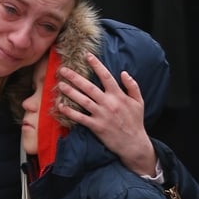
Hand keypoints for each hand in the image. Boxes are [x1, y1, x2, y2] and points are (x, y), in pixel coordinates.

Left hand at [56, 52, 157, 175]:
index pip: (105, 76)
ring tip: (60, 85)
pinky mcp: (96, 126)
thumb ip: (132, 86)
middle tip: (63, 70)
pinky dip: (70, 113)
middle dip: (75, 77)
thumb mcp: (139, 102)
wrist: (133, 143)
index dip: (96, 64)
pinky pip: (80, 118)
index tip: (87, 55)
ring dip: (70, 92)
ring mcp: (101, 115)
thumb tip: (124, 73)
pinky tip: (61, 107)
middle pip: (89, 87)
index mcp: (118, 95)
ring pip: (83, 100)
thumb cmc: (135, 122)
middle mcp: (108, 103)